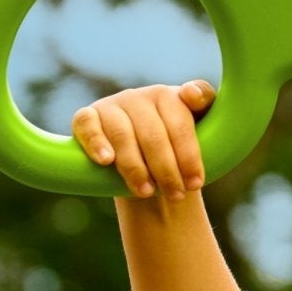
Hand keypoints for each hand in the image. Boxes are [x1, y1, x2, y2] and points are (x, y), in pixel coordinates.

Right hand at [72, 81, 215, 199]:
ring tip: (145, 192)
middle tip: (175, 196)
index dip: (189, 157)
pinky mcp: (87, 116)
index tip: (196, 183)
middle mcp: (138, 97)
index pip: (180, 126)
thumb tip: (191, 94)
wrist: (143, 164)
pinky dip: (96, 142)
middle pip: (153, 135)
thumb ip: (204, 103)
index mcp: (167, 96)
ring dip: (135, 167)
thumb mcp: (200, 128)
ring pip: (123, 135)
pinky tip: (106, 160)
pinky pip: (87, 124)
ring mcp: (111, 105)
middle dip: (166, 169)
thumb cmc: (175, 146)